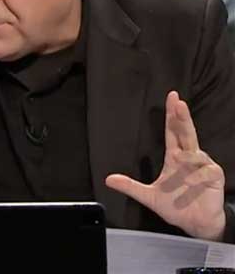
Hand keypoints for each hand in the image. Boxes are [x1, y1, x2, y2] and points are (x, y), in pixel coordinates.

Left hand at [106, 91, 225, 240]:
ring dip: (188, 156)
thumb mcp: (148, 196)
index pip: (173, 132)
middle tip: (178, 102)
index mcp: (175, 158)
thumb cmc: (175, 206)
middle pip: (186, 133)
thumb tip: (108, 179)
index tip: (173, 98)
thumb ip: (130, 187)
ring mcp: (202, 167)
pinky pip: (207, 170)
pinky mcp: (214, 177)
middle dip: (182, 117)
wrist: (194, 224)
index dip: (172, 116)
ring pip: (196, 152)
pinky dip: (198, 174)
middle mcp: (189, 158)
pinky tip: (190, 182)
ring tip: (179, 161)